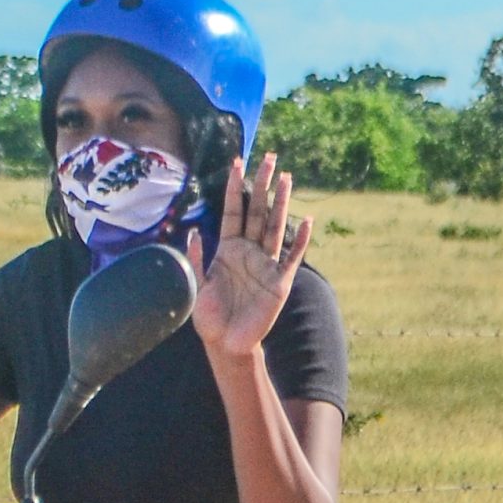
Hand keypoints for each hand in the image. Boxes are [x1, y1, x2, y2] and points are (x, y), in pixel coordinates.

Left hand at [188, 154, 310, 361]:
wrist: (225, 344)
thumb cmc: (209, 317)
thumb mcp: (196, 285)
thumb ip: (196, 258)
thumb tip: (194, 230)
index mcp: (228, 249)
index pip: (233, 211)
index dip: (235, 188)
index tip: (237, 163)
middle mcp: (249, 252)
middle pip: (258, 211)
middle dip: (262, 184)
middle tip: (269, 158)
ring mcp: (266, 265)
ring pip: (275, 227)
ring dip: (281, 203)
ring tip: (286, 177)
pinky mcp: (279, 282)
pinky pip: (291, 257)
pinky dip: (300, 240)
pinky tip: (307, 221)